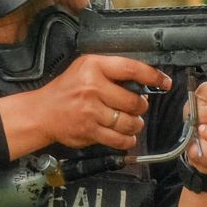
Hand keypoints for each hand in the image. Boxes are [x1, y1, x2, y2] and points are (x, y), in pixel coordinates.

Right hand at [0, 54, 170, 156]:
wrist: (42, 112)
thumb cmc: (67, 90)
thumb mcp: (85, 69)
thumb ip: (111, 72)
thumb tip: (144, 82)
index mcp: (93, 67)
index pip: (131, 69)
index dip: (153, 76)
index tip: (164, 82)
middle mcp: (92, 87)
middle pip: (134, 100)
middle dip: (141, 107)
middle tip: (136, 107)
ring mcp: (90, 111)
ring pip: (129, 122)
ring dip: (135, 124)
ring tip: (131, 122)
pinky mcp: (89, 130)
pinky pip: (119, 139)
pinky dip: (127, 140)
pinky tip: (126, 136)